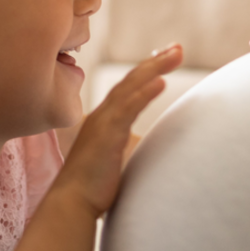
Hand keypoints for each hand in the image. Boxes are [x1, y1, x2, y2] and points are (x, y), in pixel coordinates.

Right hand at [51, 44, 181, 218]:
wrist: (72, 203)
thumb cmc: (93, 186)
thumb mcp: (116, 159)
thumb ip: (130, 146)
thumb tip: (150, 145)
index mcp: (104, 120)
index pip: (127, 88)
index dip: (146, 71)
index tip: (165, 58)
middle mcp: (102, 115)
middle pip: (131, 80)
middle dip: (155, 61)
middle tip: (178, 47)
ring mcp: (103, 123)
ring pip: (130, 87)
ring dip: (154, 68)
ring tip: (175, 54)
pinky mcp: (106, 134)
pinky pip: (128, 108)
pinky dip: (144, 92)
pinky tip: (160, 81)